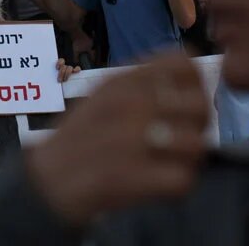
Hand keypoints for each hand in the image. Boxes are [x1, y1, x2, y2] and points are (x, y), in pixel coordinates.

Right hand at [26, 53, 207, 226]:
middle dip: (199, 125)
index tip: (186, 102)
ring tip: (172, 162)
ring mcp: (133, 141)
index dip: (195, 83)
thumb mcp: (105, 93)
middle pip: (200, 106)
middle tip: (183, 137)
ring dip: (188, 158)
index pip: (184, 63)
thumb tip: (191, 69)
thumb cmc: (81, 137)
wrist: (48, 181)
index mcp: (124, 81)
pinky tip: (159, 182)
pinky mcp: (135, 179)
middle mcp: (131, 104)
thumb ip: (144, 81)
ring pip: (197, 144)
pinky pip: (182, 180)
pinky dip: (175, 185)